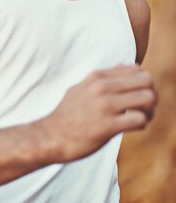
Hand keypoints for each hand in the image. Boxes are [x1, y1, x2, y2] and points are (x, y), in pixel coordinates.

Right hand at [42, 64, 157, 161]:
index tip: (137, 95)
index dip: (142, 82)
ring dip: (150, 110)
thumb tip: (122, 65)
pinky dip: (143, 124)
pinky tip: (134, 127)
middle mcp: (102, 88)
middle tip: (145, 107)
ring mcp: (105, 106)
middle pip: (146, 81)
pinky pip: (140, 120)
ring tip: (142, 118)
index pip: (135, 69)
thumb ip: (101, 78)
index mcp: (97, 77)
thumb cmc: (67, 115)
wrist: (51, 137)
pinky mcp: (107, 126)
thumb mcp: (80, 89)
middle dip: (151, 95)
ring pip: (147, 98)